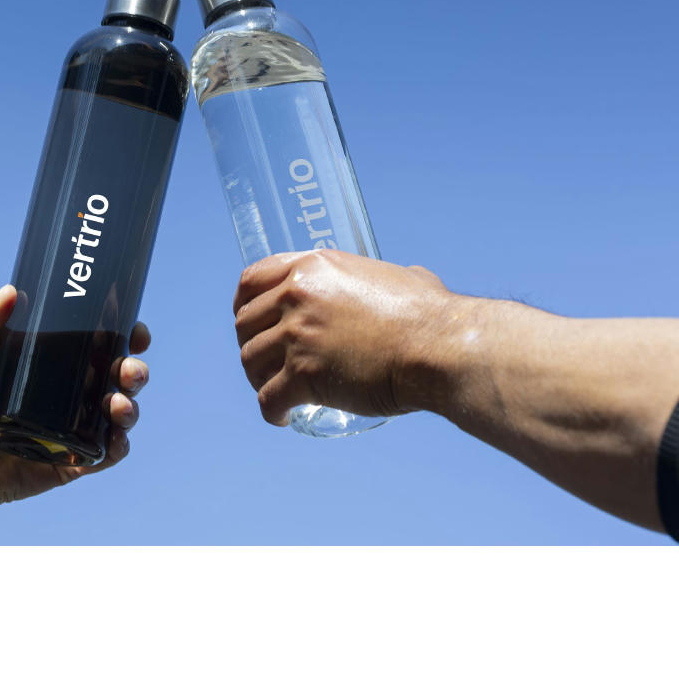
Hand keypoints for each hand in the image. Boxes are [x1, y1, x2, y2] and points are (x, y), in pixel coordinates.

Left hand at [0, 284, 149, 511]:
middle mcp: (74, 395)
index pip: (104, 345)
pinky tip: (115, 438)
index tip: (134, 330)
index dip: (127, 336)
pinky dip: (118, 446)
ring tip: (117, 405)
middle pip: (121, 378)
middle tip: (127, 370)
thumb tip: (10, 291)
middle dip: (136, 371)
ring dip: (130, 407)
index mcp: (59, 365)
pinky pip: (106, 455)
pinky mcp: (72, 463)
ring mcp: (76, 430)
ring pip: (121, 414)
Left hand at [233, 250, 455, 424]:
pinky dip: (270, 411)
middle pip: (245, 322)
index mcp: (314, 267)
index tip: (247, 318)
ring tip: (274, 390)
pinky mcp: (304, 373)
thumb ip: (392, 277)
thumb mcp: (404, 277)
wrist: (440, 348)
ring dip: (256, 378)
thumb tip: (411, 280)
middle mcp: (298, 295)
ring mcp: (298, 334)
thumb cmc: (432, 315)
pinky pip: (268, 397)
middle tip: (264, 362)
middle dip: (249, 344)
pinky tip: (282, 417)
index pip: (252, 279)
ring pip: (250, 360)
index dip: (243, 302)